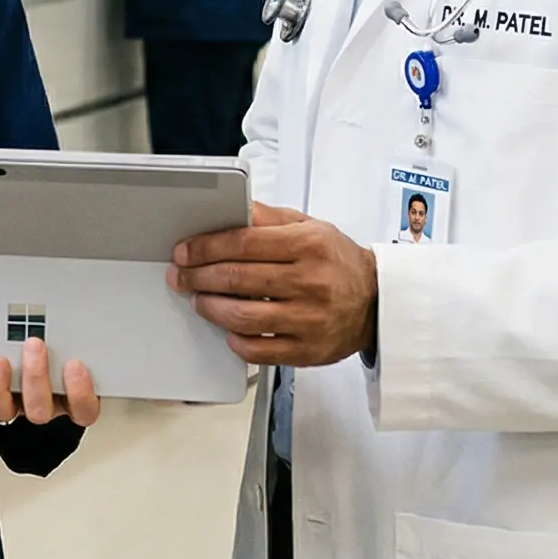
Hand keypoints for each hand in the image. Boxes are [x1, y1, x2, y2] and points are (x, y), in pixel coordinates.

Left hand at [0, 336, 99, 426]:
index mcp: (69, 394)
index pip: (83, 409)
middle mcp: (42, 402)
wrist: (32, 334)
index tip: (75, 365)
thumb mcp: (73, 338)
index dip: (80, 393)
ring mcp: (13, 401)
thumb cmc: (59, 340)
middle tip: (35, 345)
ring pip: (7, 411)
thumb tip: (92, 328)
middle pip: (41, 409)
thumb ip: (77, 334)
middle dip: (36, 377)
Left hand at [168, 203, 377, 366]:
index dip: (205, 247)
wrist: (376, 302)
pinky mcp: (307, 351)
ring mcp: (309, 320)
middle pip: (237, 279)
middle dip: (198, 276)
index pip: (243, 243)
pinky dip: (235, 341)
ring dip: (210, 308)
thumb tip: (230, 208)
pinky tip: (227, 329)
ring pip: (243, 317)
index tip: (184, 251)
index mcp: (309, 245)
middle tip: (181, 276)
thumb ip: (267, 217)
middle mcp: (310, 282)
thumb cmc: (337, 261)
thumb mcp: (309, 226)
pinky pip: (259, 351)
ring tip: (198, 300)